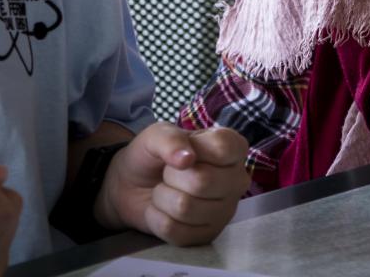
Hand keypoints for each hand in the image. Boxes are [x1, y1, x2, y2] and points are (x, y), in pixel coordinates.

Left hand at [97, 123, 248, 244]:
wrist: (133, 185)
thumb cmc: (154, 156)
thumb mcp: (157, 134)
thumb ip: (171, 139)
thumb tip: (187, 159)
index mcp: (234, 149)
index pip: (222, 149)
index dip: (194, 150)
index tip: (184, 152)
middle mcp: (237, 180)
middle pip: (202, 182)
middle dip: (171, 176)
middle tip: (169, 173)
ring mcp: (225, 211)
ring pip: (184, 208)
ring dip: (162, 198)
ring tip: (165, 190)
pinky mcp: (207, 235)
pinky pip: (173, 230)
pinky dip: (157, 218)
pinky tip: (163, 210)